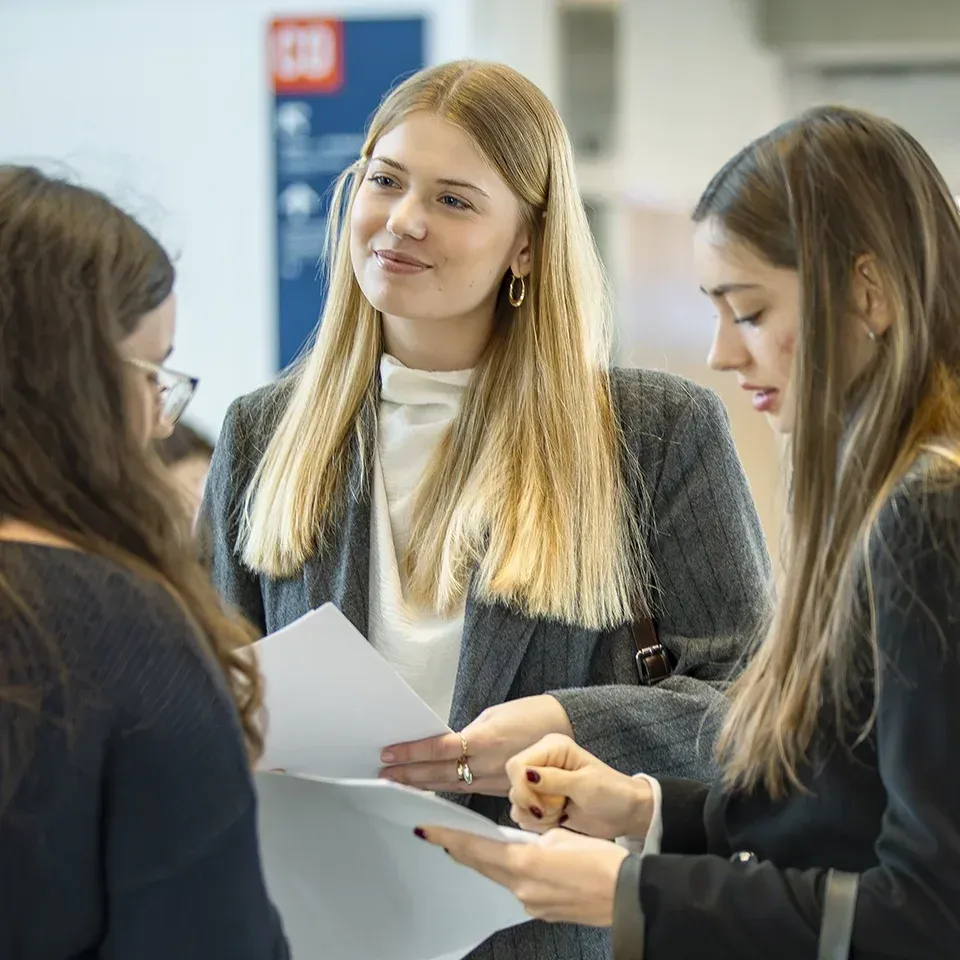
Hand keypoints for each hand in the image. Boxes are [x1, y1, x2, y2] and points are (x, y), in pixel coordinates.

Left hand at [380, 695, 572, 795]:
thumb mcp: (494, 715)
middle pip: (439, 773)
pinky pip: (468, 791)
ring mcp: (496, 781)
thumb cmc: (531, 714)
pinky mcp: (502, 789)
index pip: (438, 749)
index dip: (411, 753)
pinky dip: (446, 789)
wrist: (568, 728)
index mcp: (485, 739)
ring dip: (422, 785)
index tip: (389, 754)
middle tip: (383, 775)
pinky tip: (429, 789)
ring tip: (397, 784)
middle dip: (409, 774)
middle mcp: (488, 764)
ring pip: (451, 786)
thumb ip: (469, 734)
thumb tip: (446, 746)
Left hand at [418, 825, 627, 926]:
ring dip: (487, 860)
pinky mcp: (544, 911)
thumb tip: (524, 843)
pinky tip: (515, 862)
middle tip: (440, 834)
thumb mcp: (563, 836)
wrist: (629, 895)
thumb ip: (535, 838)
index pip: (474, 848)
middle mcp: (521, 889)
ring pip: (500, 876)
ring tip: (474, 843)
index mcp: (524, 865)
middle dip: (461, 849)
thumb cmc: (601, 860)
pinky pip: (518, 887)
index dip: (448, 837)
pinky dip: (511, 872)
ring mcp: (532, 904)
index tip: (424, 829)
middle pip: (482, 865)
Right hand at [505, 734, 652, 838]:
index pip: (517, 765)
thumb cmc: (613, 793)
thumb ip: (553, 780)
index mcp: (552, 748)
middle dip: (531, 804)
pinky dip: (538, 823)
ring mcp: (541, 783)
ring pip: (517, 802)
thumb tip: (525, 775)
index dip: (523, 788)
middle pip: (513, 784)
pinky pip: (524, 815)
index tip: (540, 807)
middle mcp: (542, 762)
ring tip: (561, 813)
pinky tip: (558, 819)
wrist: (627, 813)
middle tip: (557, 809)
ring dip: (537, 816)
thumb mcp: (585, 785)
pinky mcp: (541, 802)